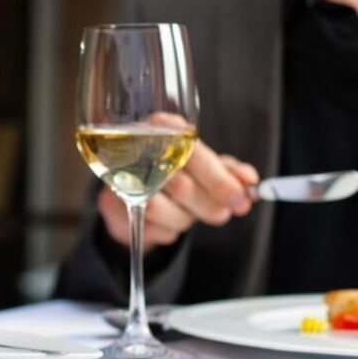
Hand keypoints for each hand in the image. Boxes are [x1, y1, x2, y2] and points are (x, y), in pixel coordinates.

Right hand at [98, 139, 258, 251]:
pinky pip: (147, 225)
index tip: (241, 201)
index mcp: (165, 128)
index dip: (220, 181)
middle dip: (207, 205)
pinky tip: (162, 219)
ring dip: (183, 219)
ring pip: (162, 209)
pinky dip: (164, 229)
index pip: (195, 156)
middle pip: (180, 185)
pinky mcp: (108, 201)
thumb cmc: (171, 173)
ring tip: (185, 212)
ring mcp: (118, 175)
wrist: (129, 190)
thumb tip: (249, 182)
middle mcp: (136, 146)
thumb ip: (227, 172)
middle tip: (221, 214)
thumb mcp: (204, 168)